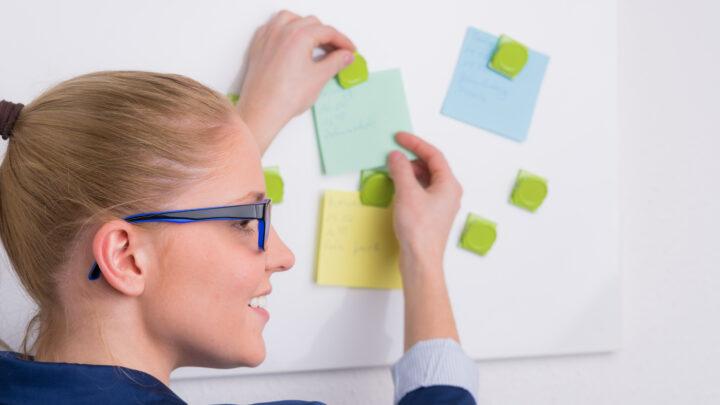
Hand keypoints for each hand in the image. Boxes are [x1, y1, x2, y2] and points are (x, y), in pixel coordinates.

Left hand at [237, 10, 355, 151]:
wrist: (262, 111)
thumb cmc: (285, 97)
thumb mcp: (319, 78)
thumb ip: (336, 62)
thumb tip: (345, 56)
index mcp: (299, 36)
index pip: (327, 31)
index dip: (343, 41)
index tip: (349, 50)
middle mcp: (282, 31)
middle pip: (311, 23)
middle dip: (326, 35)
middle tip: (336, 51)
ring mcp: (268, 37)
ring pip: (290, 19)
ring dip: (304, 27)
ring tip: (314, 41)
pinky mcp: (258, 46)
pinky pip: (272, 27)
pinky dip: (285, 30)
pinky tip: (291, 42)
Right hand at [387, 132, 462, 271]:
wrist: (421, 260)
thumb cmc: (419, 229)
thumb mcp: (407, 192)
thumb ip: (401, 169)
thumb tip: (396, 156)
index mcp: (449, 185)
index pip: (433, 155)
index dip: (415, 143)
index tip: (399, 137)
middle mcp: (448, 193)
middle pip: (430, 166)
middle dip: (411, 159)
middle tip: (393, 157)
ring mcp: (440, 205)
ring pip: (425, 180)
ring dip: (408, 173)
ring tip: (392, 172)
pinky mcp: (431, 215)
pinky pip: (420, 192)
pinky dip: (408, 186)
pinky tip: (396, 189)